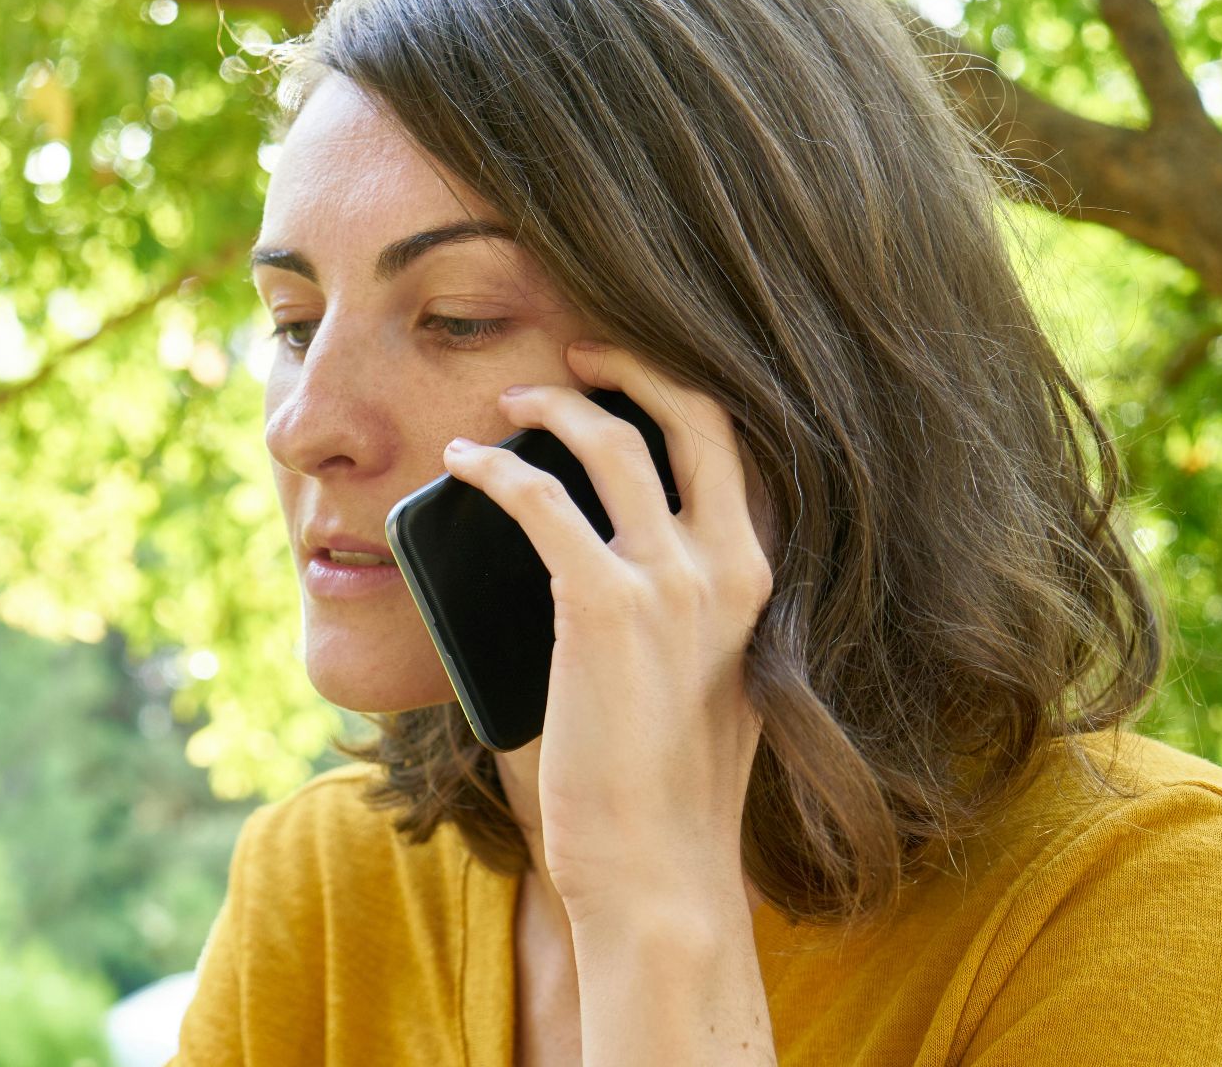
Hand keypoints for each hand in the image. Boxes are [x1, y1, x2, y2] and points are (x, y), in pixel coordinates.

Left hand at [440, 340, 774, 926]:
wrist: (659, 871)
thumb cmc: (664, 792)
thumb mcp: (701, 682)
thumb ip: (677, 616)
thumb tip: (594, 561)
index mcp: (759, 584)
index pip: (739, 453)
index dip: (684, 396)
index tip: (632, 375)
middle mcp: (730, 568)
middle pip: (697, 416)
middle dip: (637, 364)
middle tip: (580, 350)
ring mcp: (674, 583)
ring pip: (614, 442)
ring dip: (555, 405)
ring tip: (508, 402)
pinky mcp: (606, 605)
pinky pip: (540, 500)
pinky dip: (495, 470)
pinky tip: (462, 465)